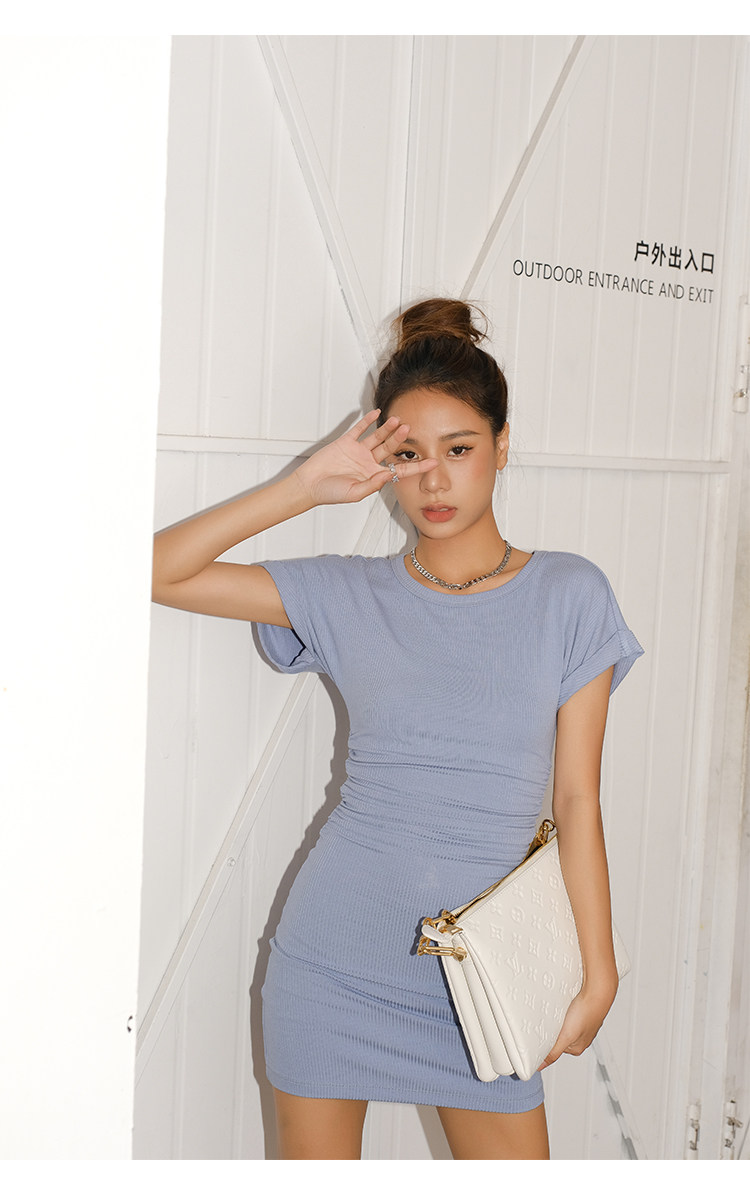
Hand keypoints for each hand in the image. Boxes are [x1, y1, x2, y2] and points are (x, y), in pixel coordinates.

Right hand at [293, 410, 436, 505]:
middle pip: (390, 449)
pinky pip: (359, 429)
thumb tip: (387, 476)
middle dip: (400, 440)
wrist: (309, 485)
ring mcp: (358, 451)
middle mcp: (369, 463)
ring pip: (377, 437)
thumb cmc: (330, 493)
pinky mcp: (345, 442)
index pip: (400, 470)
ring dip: (387, 429)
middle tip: (410, 430)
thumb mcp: (354, 493)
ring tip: (398, 420)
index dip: (417, 466)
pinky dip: (367, 421)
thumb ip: (372, 485)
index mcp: (374, 476)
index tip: (433, 462)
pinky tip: (377, 413)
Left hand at [537, 980, 616, 1070]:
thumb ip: (553, 1052)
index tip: (539, 1033)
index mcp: (576, 1048)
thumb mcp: (566, 1036)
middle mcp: (580, 1038)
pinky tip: (564, 1005)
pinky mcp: (582, 1011)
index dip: (545, 1040)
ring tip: (557, 1011)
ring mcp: (582, 1024)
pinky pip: (568, 1013)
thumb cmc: (586, 1012)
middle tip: (549, 1020)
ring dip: (557, 1019)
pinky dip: (563, 1010)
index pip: (553, 1049)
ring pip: (562, 1024)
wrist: (598, 991)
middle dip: (551, 1029)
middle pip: (557, 1036)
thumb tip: (539, 1066)